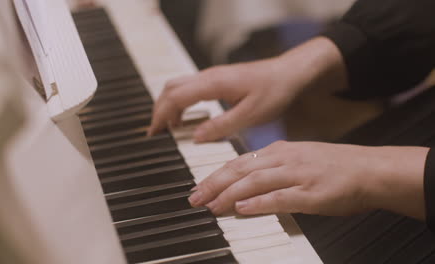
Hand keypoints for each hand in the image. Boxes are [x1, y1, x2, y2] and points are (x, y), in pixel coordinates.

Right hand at [148, 37, 346, 141]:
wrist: (290, 73)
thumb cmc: (274, 92)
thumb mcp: (250, 115)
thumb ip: (222, 126)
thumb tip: (196, 137)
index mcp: (213, 84)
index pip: (176, 97)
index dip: (162, 115)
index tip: (154, 133)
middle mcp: (208, 76)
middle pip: (171, 88)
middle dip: (159, 110)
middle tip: (156, 133)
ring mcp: (212, 76)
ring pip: (178, 86)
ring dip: (168, 105)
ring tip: (167, 128)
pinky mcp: (217, 80)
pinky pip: (189, 88)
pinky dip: (180, 102)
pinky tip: (185, 118)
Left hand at [189, 141, 427, 219]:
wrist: (369, 169)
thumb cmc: (334, 167)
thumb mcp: (297, 160)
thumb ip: (271, 170)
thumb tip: (245, 185)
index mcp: (280, 151)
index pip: (239, 163)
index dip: (216, 176)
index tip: (199, 187)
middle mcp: (285, 159)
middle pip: (241, 170)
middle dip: (214, 184)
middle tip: (195, 198)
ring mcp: (298, 174)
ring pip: (256, 182)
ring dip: (230, 194)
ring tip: (212, 205)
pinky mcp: (312, 192)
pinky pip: (281, 197)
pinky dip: (260, 203)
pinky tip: (243, 209)